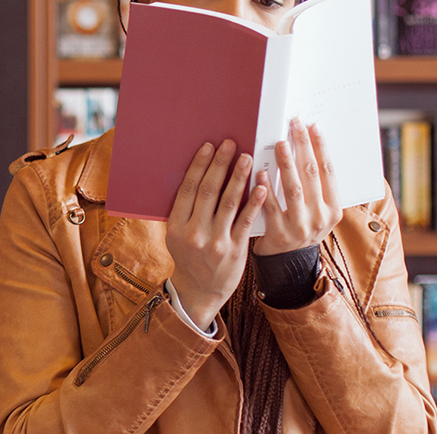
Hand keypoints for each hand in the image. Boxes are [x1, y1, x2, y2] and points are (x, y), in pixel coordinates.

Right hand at [166, 139, 266, 329]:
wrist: (199, 292)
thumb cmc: (190, 257)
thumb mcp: (177, 234)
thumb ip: (186, 209)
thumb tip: (199, 173)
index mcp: (175, 225)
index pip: (188, 188)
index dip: (199, 165)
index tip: (209, 146)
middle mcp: (193, 232)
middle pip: (208, 191)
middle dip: (220, 164)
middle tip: (230, 144)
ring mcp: (214, 242)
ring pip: (228, 202)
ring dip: (238, 177)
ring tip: (247, 157)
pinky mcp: (234, 250)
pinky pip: (245, 221)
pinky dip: (253, 202)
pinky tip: (261, 186)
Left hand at [254, 119, 343, 256]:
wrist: (289, 263)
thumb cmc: (302, 227)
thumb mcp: (318, 211)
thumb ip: (315, 186)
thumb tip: (307, 146)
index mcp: (333, 209)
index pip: (329, 171)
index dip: (321, 146)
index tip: (312, 126)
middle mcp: (320, 218)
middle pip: (312, 175)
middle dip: (303, 146)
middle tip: (294, 125)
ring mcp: (300, 227)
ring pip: (293, 189)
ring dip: (286, 164)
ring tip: (279, 144)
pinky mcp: (279, 235)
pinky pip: (271, 208)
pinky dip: (265, 189)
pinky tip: (260, 172)